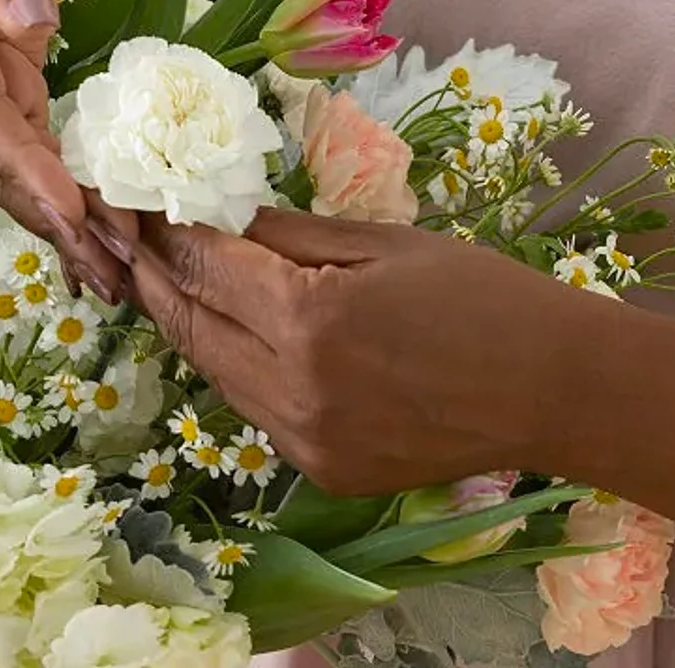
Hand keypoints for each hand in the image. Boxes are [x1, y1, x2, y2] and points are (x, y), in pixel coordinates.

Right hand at [0, 0, 134, 298]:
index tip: (73, 210)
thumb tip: (36, 26)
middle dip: (49, 218)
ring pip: (7, 162)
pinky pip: (27, 142)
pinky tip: (101, 233)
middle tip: (113, 276)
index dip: (21, 161)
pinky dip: (62, 188)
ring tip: (118, 278)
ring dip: (60, 220)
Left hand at [131, 209, 594, 494]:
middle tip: (124, 239)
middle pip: (191, 327)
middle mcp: (292, 389)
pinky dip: (234, 366)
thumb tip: (217, 218)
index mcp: (309, 318)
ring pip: (215, 374)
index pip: (203, 268)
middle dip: (151, 279)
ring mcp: (304, 442)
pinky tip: (234, 332)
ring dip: (187, 324)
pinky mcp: (322, 471)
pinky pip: (255, 409)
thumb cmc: (473, 293)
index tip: (131, 203)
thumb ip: (287, 234)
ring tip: (165, 278)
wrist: (550, 387)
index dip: (161, 233)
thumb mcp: (379, 242)